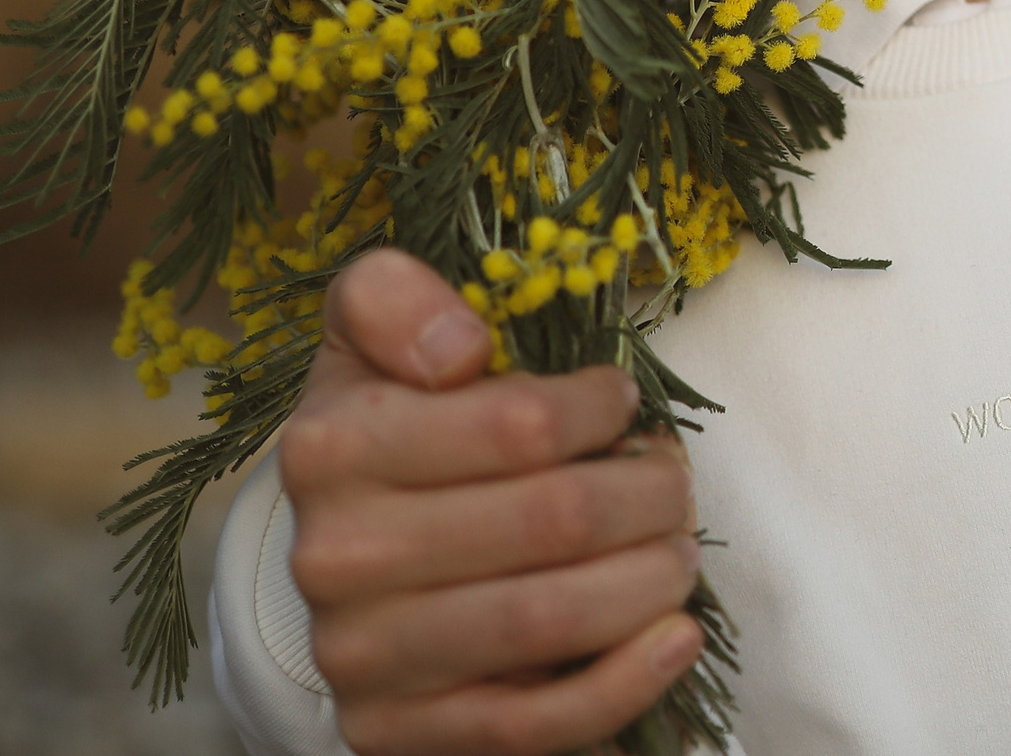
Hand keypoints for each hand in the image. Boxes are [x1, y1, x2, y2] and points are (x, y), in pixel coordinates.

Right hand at [278, 248, 703, 755]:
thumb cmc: (389, 423)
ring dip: (651, 578)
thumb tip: (460, 346)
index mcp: (332, 447)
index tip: (623, 402)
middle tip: (673, 480)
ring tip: (679, 549)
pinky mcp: (398, 734)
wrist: (339, 555)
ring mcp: (364, 656)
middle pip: (553, 521)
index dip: (600, 408)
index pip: (520, 423)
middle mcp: (335, 558)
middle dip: (649, 494)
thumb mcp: (369, 333)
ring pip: (550, 618)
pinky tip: (675, 636)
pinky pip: (533, 726)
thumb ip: (393, 298)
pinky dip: (625, 682)